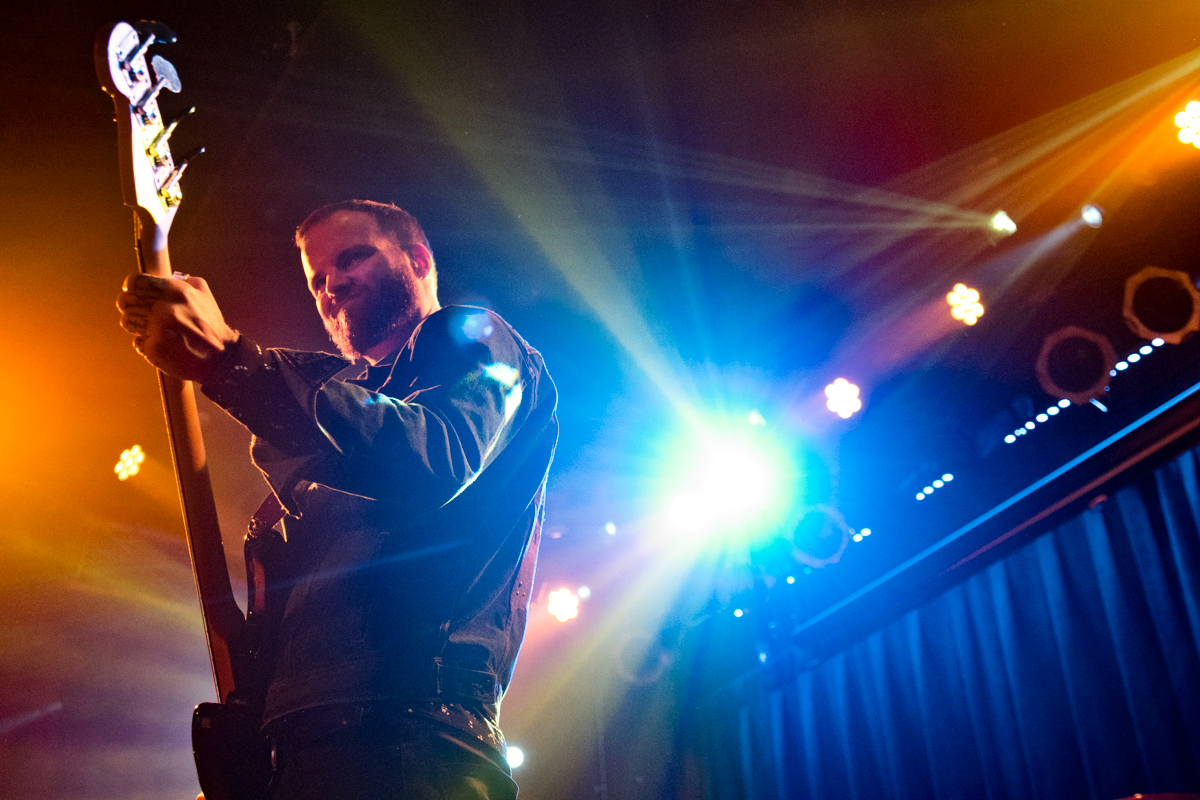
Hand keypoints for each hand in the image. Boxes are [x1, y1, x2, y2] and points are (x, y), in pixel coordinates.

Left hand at [116, 273, 238, 382]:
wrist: (221, 359)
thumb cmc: (213, 328)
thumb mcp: (206, 296)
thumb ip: (187, 282)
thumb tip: (172, 277)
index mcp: (177, 292)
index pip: (136, 282)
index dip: (133, 287)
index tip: (134, 292)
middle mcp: (166, 308)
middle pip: (127, 301)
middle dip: (131, 306)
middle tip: (141, 312)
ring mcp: (158, 329)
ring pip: (128, 321)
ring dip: (137, 325)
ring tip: (155, 330)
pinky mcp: (154, 349)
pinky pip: (137, 342)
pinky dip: (147, 344)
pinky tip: (162, 345)